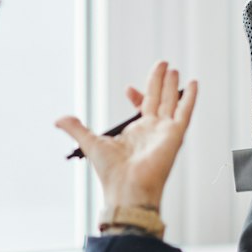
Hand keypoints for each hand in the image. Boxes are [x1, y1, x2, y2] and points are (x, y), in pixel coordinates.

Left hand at [55, 61, 198, 214]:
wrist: (127, 188)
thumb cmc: (111, 172)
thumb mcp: (90, 143)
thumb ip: (76, 129)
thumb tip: (57, 120)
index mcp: (136, 132)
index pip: (142, 107)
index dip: (137, 95)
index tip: (128, 89)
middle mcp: (153, 130)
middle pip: (158, 99)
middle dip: (159, 82)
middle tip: (163, 64)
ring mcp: (165, 131)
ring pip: (171, 101)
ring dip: (172, 85)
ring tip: (174, 68)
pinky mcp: (175, 133)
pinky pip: (185, 111)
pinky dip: (190, 97)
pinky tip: (194, 83)